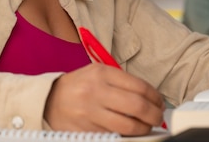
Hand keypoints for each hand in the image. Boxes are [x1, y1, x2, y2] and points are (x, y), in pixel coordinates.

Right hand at [44, 63, 164, 135]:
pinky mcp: (86, 131)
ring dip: (144, 128)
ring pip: (128, 125)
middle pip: (137, 106)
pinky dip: (126, 135)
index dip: (155, 97)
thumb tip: (149, 96)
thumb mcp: (98, 73)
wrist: (49, 100)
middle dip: (154, 114)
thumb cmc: (78, 86)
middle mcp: (96, 92)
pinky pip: (114, 135)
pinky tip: (131, 131)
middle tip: (159, 117)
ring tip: (147, 126)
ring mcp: (90, 113)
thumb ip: (122, 82)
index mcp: (102, 73)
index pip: (139, 86)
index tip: (159, 102)